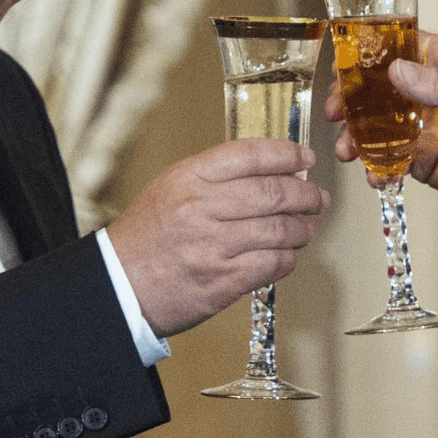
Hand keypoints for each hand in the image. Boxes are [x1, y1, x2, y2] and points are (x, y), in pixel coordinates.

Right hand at [105, 140, 329, 337]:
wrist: (120, 285)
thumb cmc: (148, 235)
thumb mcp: (172, 187)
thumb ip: (215, 174)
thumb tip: (267, 167)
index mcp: (190, 178)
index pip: (251, 154)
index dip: (287, 153)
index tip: (306, 156)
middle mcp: (202, 208)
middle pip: (274, 192)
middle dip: (306, 194)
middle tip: (318, 197)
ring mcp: (214, 246)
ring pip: (279, 230)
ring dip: (302, 229)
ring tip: (307, 228)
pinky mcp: (222, 282)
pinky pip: (272, 264)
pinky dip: (288, 259)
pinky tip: (288, 256)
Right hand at [325, 32, 437, 246]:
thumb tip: (397, 71)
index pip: (407, 47)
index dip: (374, 54)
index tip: (345, 64)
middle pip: (385, 87)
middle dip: (356, 99)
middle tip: (336, 112)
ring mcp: (430, 126)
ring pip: (382, 123)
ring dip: (360, 135)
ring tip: (347, 150)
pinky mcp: (426, 159)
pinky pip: (392, 157)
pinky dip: (377, 165)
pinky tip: (373, 174)